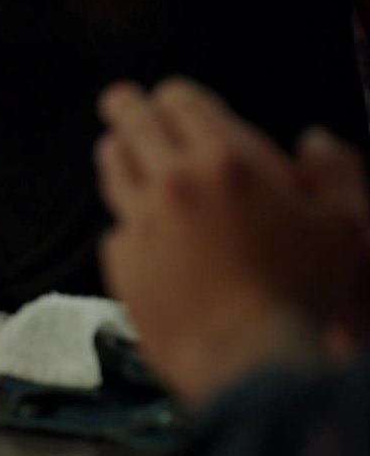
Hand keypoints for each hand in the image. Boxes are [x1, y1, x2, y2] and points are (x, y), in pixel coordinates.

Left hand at [94, 77, 368, 406]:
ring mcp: (140, 221)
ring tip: (111, 146)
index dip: (173, 96)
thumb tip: (315, 140)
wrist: (248, 359)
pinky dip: (125, 221)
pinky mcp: (120, 260)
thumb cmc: (301, 292)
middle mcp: (173, 182)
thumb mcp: (344, 225)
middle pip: (135, 126)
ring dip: (114, 153)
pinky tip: (134, 227)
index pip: (183, 104)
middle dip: (126, 107)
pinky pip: (116, 228)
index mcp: (225, 160)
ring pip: (114, 171)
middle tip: (118, 99)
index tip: (168, 97)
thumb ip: (334, 172)